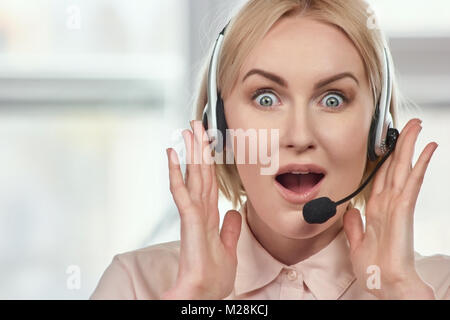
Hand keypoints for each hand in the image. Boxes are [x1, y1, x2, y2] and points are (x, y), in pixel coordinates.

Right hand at [162, 120, 241, 299]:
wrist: (204, 293)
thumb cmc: (213, 276)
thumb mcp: (229, 248)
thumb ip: (230, 228)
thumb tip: (234, 211)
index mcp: (209, 215)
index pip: (209, 181)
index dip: (209, 161)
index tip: (207, 143)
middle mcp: (200, 211)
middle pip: (201, 173)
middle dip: (199, 148)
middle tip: (195, 125)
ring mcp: (193, 214)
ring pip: (193, 176)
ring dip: (190, 152)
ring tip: (187, 131)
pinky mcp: (189, 221)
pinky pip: (182, 192)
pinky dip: (176, 173)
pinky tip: (172, 155)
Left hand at [343, 118, 437, 298]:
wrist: (384, 284)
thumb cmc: (375, 269)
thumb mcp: (356, 243)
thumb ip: (354, 226)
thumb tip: (351, 210)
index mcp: (376, 210)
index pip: (380, 177)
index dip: (384, 159)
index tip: (388, 145)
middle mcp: (387, 203)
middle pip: (394, 167)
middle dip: (400, 144)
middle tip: (408, 125)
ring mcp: (397, 205)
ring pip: (403, 168)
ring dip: (410, 146)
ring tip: (416, 127)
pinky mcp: (403, 209)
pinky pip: (411, 182)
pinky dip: (419, 164)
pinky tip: (427, 149)